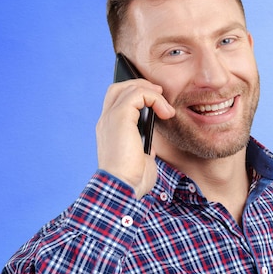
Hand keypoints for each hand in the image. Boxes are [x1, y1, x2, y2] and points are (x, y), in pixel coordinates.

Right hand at [96, 78, 174, 198]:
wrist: (123, 187)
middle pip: (119, 88)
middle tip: (161, 95)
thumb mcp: (139, 158)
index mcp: (109, 130)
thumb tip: (149, 143)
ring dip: (152, 93)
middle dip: (142, 86)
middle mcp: (106, 121)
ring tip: (166, 108)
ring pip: (129, 88)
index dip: (136, 96)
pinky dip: (154, 98)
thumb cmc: (133, 180)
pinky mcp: (120, 117)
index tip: (156, 103)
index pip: (116, 101)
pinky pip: (137, 94)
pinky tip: (165, 112)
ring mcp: (110, 118)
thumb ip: (141, 146)